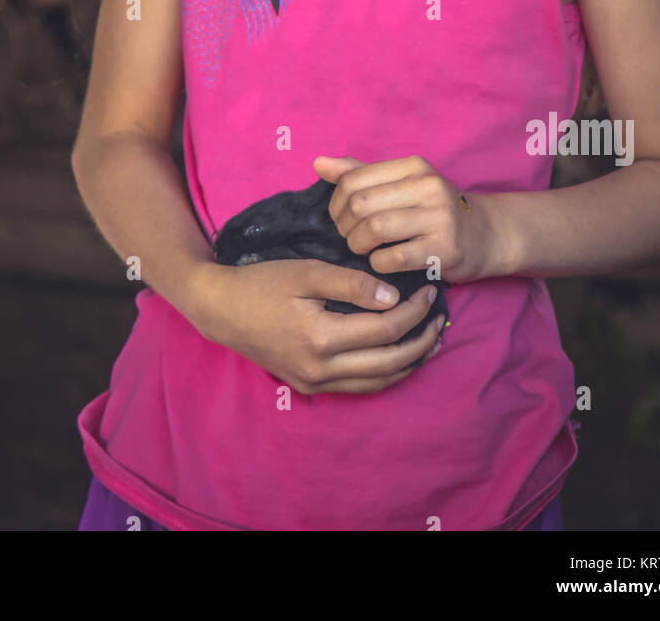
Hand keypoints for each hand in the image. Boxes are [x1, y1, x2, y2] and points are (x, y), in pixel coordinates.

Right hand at [191, 258, 445, 395]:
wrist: (220, 309)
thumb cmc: (261, 283)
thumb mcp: (306, 273)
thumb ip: (351, 284)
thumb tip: (392, 298)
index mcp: (321, 338)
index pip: (385, 329)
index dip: (413, 311)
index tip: (429, 292)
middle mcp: (320, 369)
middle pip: (388, 363)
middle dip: (420, 341)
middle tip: (439, 319)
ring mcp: (314, 382)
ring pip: (376, 382)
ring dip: (407, 363)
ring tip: (428, 342)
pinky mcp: (308, 385)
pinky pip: (357, 387)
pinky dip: (383, 374)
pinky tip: (396, 357)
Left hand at [313, 153, 495, 283]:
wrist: (487, 235)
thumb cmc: (434, 210)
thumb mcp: (401, 184)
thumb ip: (359, 173)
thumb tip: (318, 163)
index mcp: (413, 166)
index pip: (353, 179)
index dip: (336, 203)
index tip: (340, 217)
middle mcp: (428, 186)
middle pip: (361, 204)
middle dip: (344, 226)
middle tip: (349, 236)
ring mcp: (439, 217)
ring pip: (375, 229)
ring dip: (358, 245)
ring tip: (362, 249)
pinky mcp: (445, 249)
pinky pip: (393, 258)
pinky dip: (377, 263)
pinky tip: (381, 262)